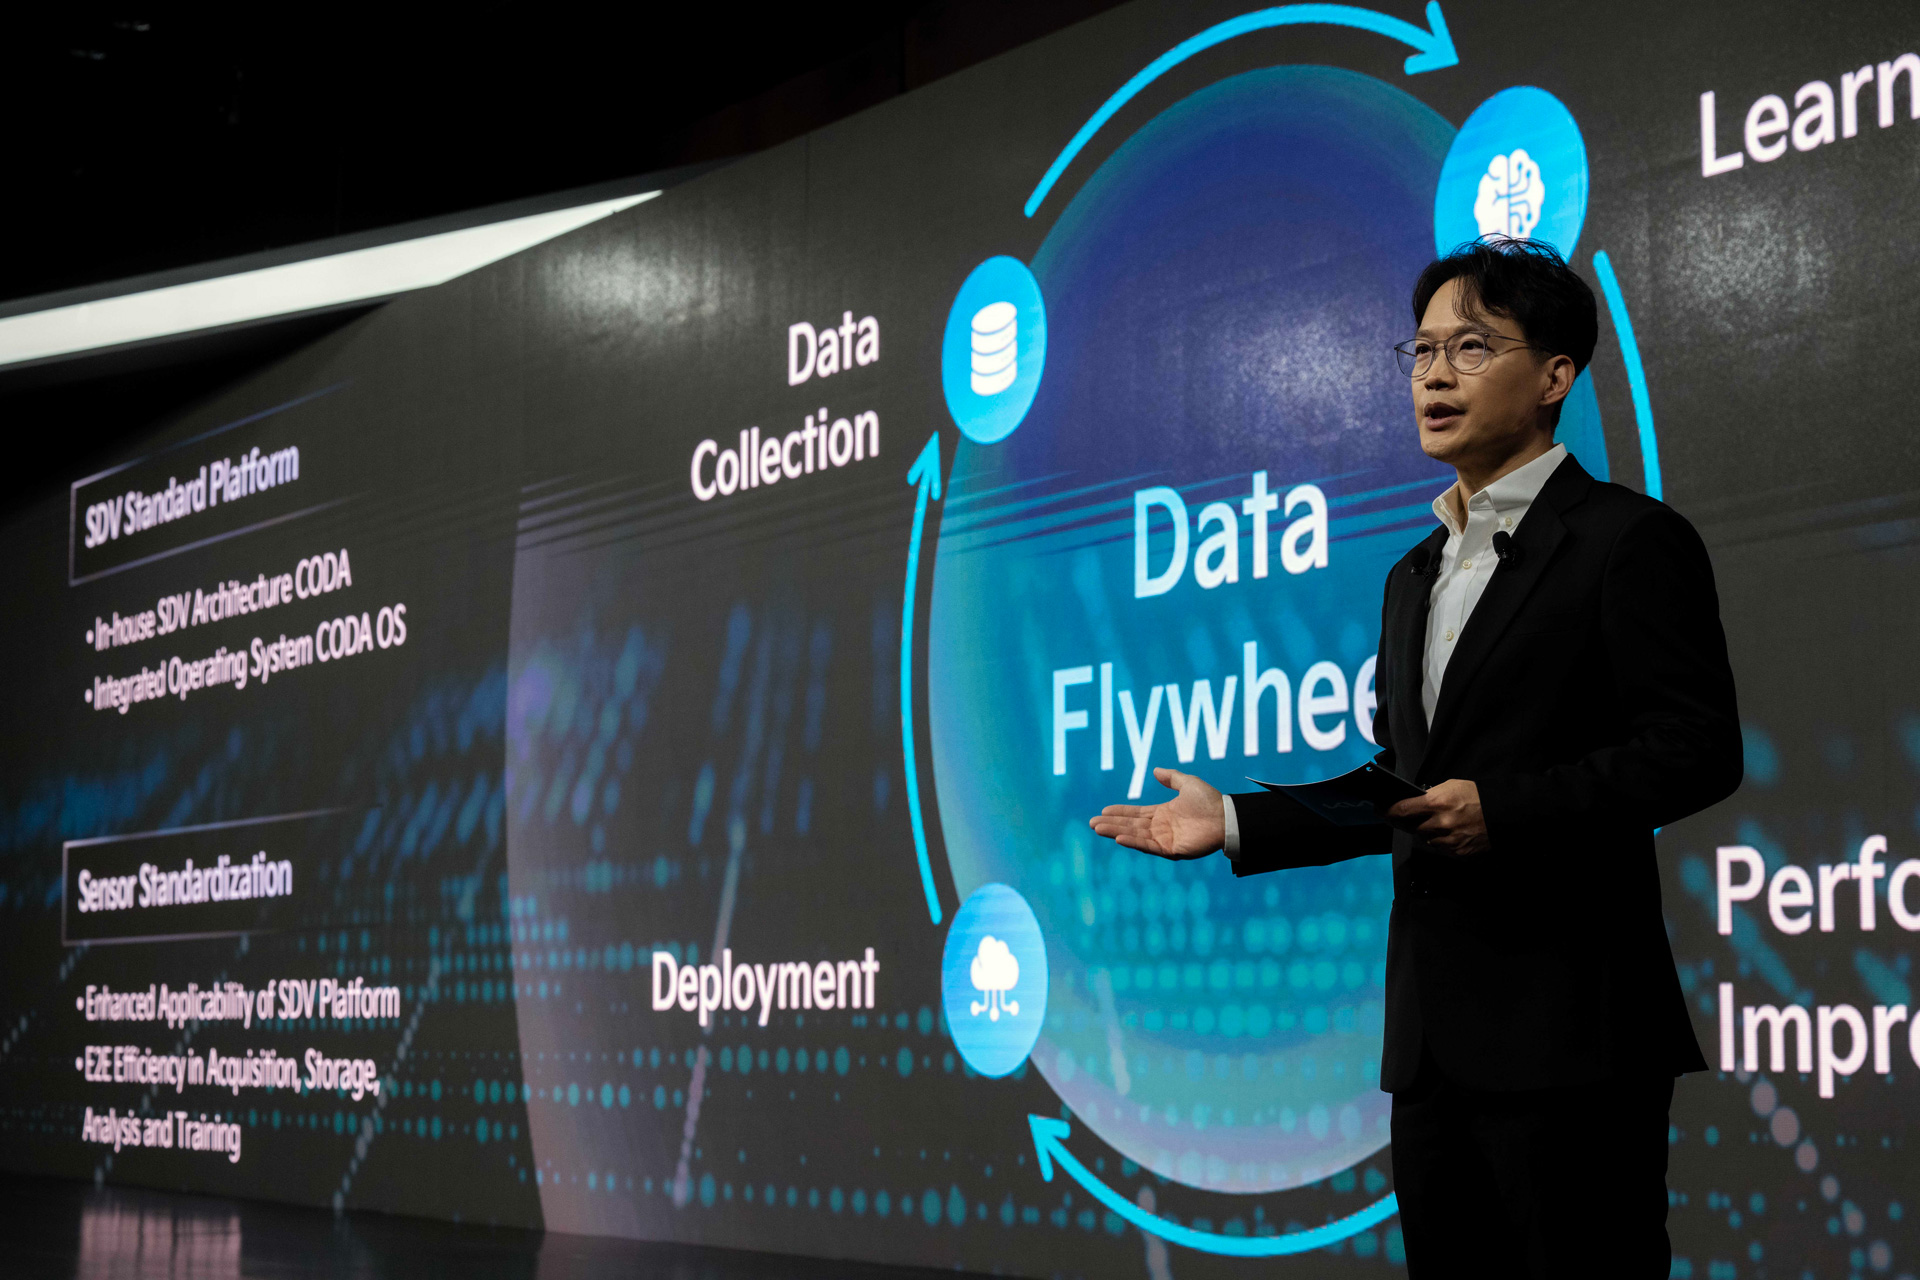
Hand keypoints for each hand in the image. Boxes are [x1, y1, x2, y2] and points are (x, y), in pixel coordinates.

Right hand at [1088, 768, 1223, 858]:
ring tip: (1098, 829)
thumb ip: (1171, 778)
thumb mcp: (1188, 783)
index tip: (1103, 811)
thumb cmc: (1210, 801)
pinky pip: (1148, 846)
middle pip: (1131, 825)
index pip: (1136, 813)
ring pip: (1135, 835)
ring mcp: (1165, 839)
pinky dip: (1133, 842)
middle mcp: (1161, 827)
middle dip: (1111, 823)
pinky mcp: (1171, 850)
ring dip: (1116, 832)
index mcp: (1163, 813)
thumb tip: (1155, 770)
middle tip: (1091, 823)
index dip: (1119, 812)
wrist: (1226, 817)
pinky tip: (1119, 838)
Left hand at [1386, 778, 1487, 855]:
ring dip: (1428, 832)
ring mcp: (1449, 840)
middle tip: (1410, 817)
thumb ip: (1431, 795)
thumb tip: (1415, 802)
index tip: (1380, 810)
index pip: (1402, 810)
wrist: (1504, 813)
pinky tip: (1452, 832)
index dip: (1388, 811)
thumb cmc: (1477, 795)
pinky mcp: (1458, 852)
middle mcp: (1439, 824)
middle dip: (1409, 822)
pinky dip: (1442, 841)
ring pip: (1426, 839)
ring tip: (1440, 822)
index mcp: (1436, 803)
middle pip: (1412, 827)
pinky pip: (1441, 848)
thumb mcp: (1451, 786)